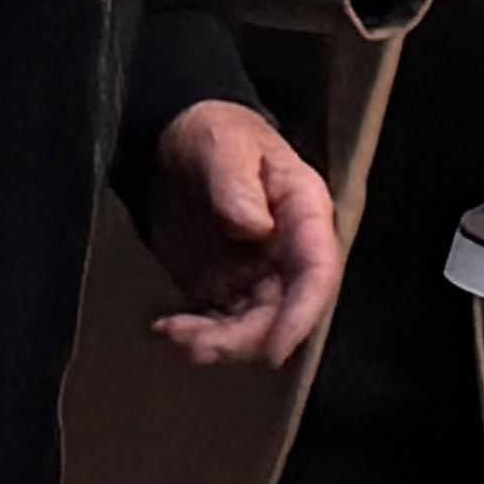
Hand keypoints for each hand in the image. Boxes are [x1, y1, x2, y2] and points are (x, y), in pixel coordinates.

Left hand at [140, 102, 342, 368]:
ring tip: (173, 332)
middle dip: (244, 340)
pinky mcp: (226, 289)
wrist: (174, 141)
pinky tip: (166, 328)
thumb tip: (256, 227)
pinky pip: (220, 327)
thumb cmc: (213, 134)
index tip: (275, 349)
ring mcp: (258, 275)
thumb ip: (236, 182)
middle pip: (283, 313)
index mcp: (305, 214)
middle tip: (197, 342)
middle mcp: (289, 254)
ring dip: (217, 344)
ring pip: (251, 329)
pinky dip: (196, 337)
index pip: (317, 272)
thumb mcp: (223, 145)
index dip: (302, 316)